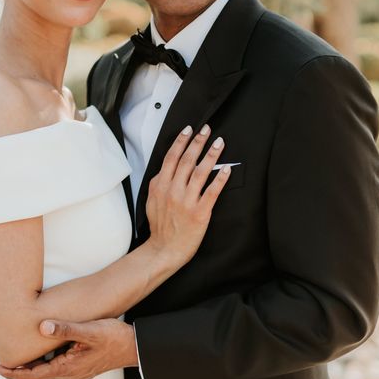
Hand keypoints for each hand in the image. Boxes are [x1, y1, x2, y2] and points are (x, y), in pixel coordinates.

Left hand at [0, 318, 136, 378]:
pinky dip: (44, 361)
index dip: (14, 373)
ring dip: (31, 365)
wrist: (134, 346)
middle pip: (37, 375)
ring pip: (47, 371)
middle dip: (18, 370)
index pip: (34, 375)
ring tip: (17, 354)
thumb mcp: (89, 330)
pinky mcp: (81, 365)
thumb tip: (42, 327)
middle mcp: (70, 373)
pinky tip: (42, 348)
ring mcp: (76, 371)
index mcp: (68, 367)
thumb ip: (65, 328)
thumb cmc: (114, 338)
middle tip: (1, 360)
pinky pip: (57, 366)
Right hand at [145, 124, 229, 264]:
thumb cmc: (160, 226)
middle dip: (198, 142)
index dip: (181, 141)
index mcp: (161, 185)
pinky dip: (219, 179)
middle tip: (207, 129)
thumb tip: (166, 168)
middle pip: (187, 160)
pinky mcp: (200, 213)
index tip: (190, 129)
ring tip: (219, 143)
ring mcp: (186, 201)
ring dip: (211, 155)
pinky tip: (226, 168)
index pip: (172, 157)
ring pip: (200, 172)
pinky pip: (212, 192)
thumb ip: (159, 183)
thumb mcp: (151, 200)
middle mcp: (173, 190)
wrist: (164, 249)